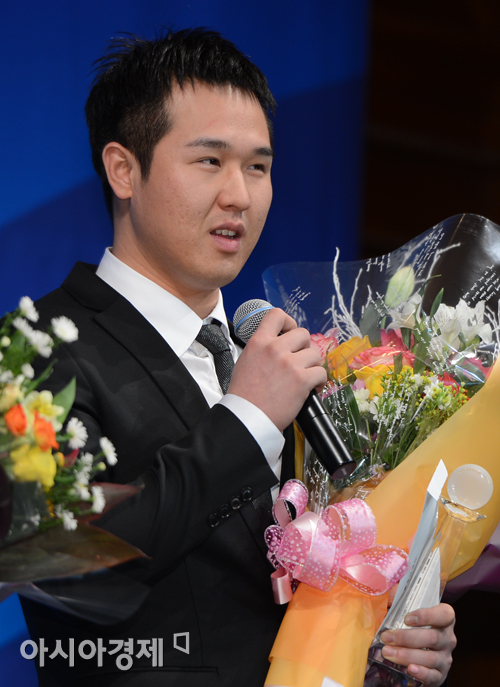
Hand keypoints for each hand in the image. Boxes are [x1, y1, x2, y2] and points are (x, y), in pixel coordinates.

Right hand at [228, 308, 326, 430]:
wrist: (247, 416)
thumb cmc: (244, 395)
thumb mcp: (246, 361)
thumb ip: (262, 349)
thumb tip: (279, 345)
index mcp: (259, 342)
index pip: (276, 315)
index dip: (289, 322)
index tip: (290, 332)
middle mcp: (275, 349)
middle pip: (303, 334)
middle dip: (304, 347)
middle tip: (300, 359)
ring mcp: (290, 364)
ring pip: (315, 353)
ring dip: (313, 365)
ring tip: (306, 376)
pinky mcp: (302, 380)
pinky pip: (321, 372)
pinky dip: (320, 381)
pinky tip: (313, 388)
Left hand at [380, 603, 455, 686]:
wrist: (420, 651)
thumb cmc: (412, 627)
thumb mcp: (407, 611)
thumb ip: (398, 599)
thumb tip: (385, 591)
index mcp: (444, 619)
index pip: (444, 614)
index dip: (426, 615)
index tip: (406, 619)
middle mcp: (448, 638)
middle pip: (432, 637)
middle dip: (406, 638)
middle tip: (387, 637)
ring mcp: (445, 658)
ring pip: (430, 657)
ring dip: (407, 655)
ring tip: (388, 652)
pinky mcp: (440, 675)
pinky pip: (433, 676)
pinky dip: (422, 673)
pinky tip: (410, 669)